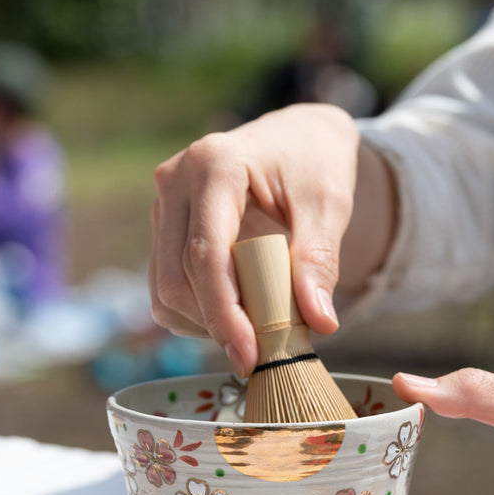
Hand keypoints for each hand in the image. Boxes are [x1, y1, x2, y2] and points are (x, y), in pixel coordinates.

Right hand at [150, 103, 395, 377]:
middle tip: (261, 349)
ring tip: (254, 325)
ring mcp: (164, 206)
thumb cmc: (315, 164)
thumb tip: (319, 322)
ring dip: (205, 323)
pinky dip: (197, 313)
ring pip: (165, 290)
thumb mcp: (329, 206)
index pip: (205, 256)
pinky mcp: (164, 227)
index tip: (250, 355)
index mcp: (214, 166)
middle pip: (177, 280)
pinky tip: (235, 310)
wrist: (298, 139)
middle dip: (216, 324)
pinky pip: (165, 288)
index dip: (224, 314)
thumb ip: (320, 261)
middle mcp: (175, 182)